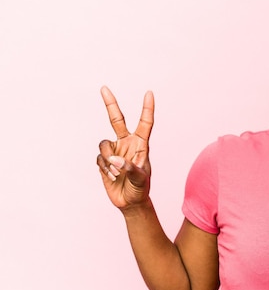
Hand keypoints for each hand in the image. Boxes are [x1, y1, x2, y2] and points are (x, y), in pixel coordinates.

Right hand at [96, 86, 153, 209]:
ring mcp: (114, 151)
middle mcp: (126, 144)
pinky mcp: (104, 161)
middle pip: (116, 120)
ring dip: (107, 159)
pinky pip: (99, 158)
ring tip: (116, 172)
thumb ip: (130, 168)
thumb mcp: (141, 179)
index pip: (145, 123)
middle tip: (104, 88)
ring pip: (103, 144)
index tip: (149, 93)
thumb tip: (115, 159)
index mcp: (141, 145)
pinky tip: (111, 177)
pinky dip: (104, 168)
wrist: (130, 202)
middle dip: (110, 104)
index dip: (147, 108)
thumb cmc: (141, 189)